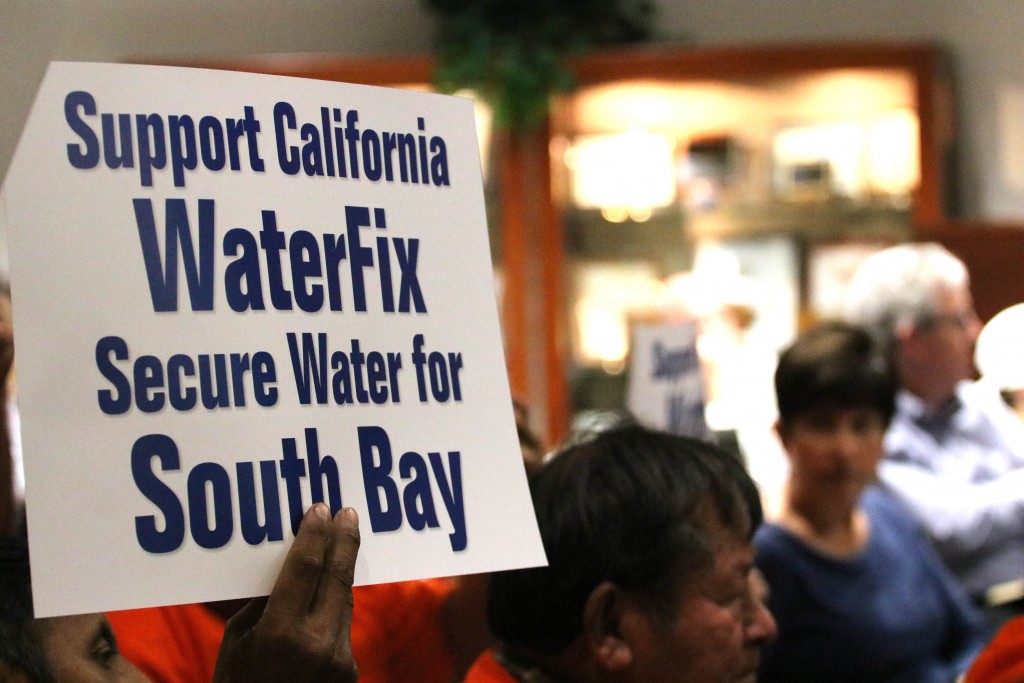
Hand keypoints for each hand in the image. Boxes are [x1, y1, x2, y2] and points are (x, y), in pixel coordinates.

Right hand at [213, 504, 359, 682]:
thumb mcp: (237, 642)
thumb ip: (264, 602)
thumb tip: (287, 562)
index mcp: (280, 633)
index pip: (305, 568)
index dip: (314, 534)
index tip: (321, 509)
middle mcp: (316, 643)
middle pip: (338, 575)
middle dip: (344, 539)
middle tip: (347, 513)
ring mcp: (338, 659)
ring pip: (344, 598)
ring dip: (341, 569)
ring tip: (340, 540)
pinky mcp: (349, 671)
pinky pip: (342, 626)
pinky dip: (334, 606)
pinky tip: (328, 591)